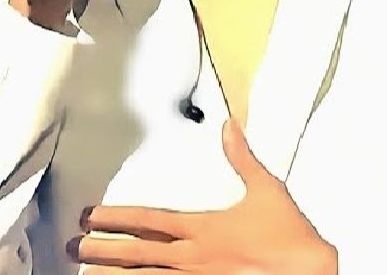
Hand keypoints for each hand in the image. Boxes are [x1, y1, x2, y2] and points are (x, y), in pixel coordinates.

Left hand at [70, 120, 336, 273]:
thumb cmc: (293, 238)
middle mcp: (195, 258)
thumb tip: (230, 126)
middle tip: (72, 247)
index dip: (114, 217)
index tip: (89, 215)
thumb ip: (243, 159)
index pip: (148, 220)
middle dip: (101, 250)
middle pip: (136, 254)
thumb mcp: (269, 191)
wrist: (314, 272)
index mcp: (204, 228)